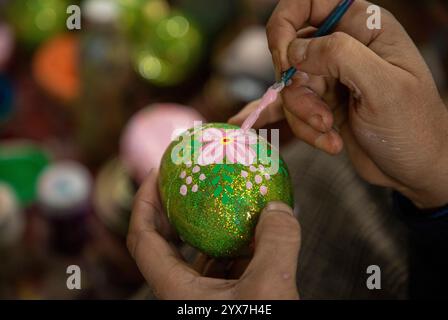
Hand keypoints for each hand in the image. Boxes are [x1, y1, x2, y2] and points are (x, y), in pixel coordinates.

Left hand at [127, 170, 300, 299]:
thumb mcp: (271, 290)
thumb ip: (277, 242)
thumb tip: (277, 208)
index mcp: (176, 291)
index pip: (142, 238)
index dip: (142, 202)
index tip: (155, 173)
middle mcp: (185, 293)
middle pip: (165, 242)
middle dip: (173, 208)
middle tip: (186, 180)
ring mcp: (208, 298)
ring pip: (201, 254)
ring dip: (212, 226)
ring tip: (226, 198)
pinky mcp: (231, 300)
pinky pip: (228, 265)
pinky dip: (240, 244)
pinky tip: (258, 231)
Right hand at [229, 0, 447, 207]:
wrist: (415, 169)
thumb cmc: (413, 126)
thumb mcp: (384, 87)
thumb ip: (340, 56)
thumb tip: (295, 50)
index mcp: (363, 27)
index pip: (308, 3)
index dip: (286, 26)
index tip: (282, 60)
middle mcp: (342, 48)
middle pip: (291, 54)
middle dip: (299, 92)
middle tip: (321, 117)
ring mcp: (330, 78)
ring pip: (290, 88)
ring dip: (304, 117)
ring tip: (332, 136)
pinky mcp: (321, 106)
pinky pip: (291, 110)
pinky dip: (293, 126)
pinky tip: (267, 129)